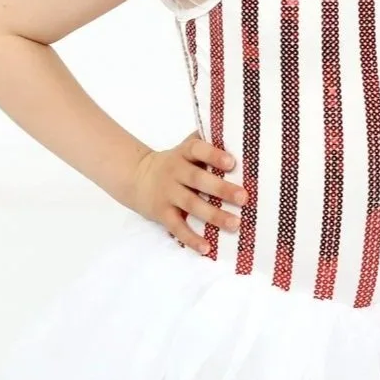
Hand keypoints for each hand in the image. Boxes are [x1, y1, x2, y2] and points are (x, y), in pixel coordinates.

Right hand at [128, 134, 245, 251]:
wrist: (136, 176)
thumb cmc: (176, 162)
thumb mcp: (186, 148)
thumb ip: (208, 140)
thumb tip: (238, 131)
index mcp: (184, 154)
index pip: (198, 150)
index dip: (214, 155)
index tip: (232, 162)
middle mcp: (175, 172)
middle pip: (198, 180)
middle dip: (221, 188)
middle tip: (244, 198)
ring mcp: (168, 194)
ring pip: (192, 205)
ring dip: (214, 215)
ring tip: (235, 224)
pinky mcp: (162, 213)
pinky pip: (177, 227)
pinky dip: (191, 239)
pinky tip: (207, 248)